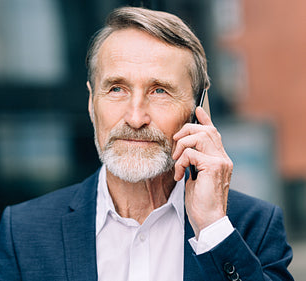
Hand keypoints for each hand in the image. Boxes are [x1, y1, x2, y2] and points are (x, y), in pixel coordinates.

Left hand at [172, 107, 232, 237]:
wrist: (209, 220)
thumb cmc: (201, 202)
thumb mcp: (196, 178)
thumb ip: (194, 163)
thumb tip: (183, 151)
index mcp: (220, 159)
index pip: (214, 132)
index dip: (205, 119)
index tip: (197, 109)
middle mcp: (224, 158)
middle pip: (206, 130)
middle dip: (186, 131)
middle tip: (175, 145)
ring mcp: (221, 161)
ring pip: (199, 136)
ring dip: (182, 146)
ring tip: (177, 161)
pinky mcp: (213, 167)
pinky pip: (191, 153)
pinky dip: (181, 162)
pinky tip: (180, 175)